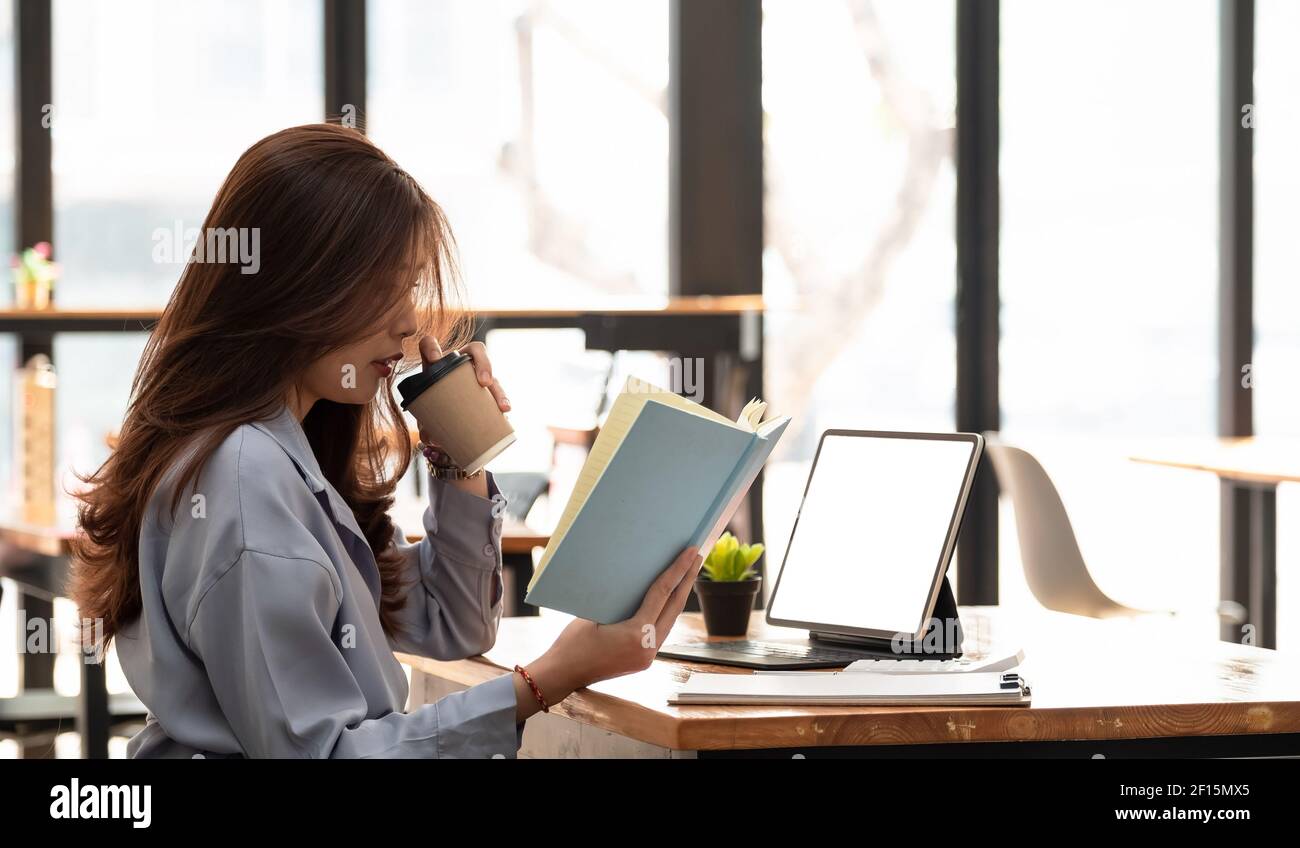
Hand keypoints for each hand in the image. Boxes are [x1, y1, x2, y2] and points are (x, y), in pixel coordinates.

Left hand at [416, 337, 509, 495]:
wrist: (446, 423)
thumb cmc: (431, 414)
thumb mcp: (425, 417)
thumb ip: (426, 426)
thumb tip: (433, 438)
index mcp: (436, 364)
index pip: (430, 344)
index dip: (432, 346)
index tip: (435, 359)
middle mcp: (458, 364)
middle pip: (474, 351)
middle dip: (483, 364)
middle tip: (485, 382)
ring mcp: (475, 374)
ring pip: (491, 372)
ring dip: (498, 387)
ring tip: (502, 405)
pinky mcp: (488, 389)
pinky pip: (498, 390)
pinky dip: (502, 400)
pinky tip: (505, 410)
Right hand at [514, 547, 703, 719]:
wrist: (562, 675)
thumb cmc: (571, 642)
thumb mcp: (594, 615)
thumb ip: (621, 603)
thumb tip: (638, 585)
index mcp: (636, 634)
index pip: (662, 594)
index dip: (678, 570)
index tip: (691, 552)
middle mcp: (648, 648)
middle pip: (674, 608)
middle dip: (686, 581)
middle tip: (696, 558)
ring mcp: (647, 658)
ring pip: (670, 621)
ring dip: (678, 598)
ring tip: (687, 576)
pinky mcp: (643, 661)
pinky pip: (660, 633)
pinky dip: (665, 614)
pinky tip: (669, 602)